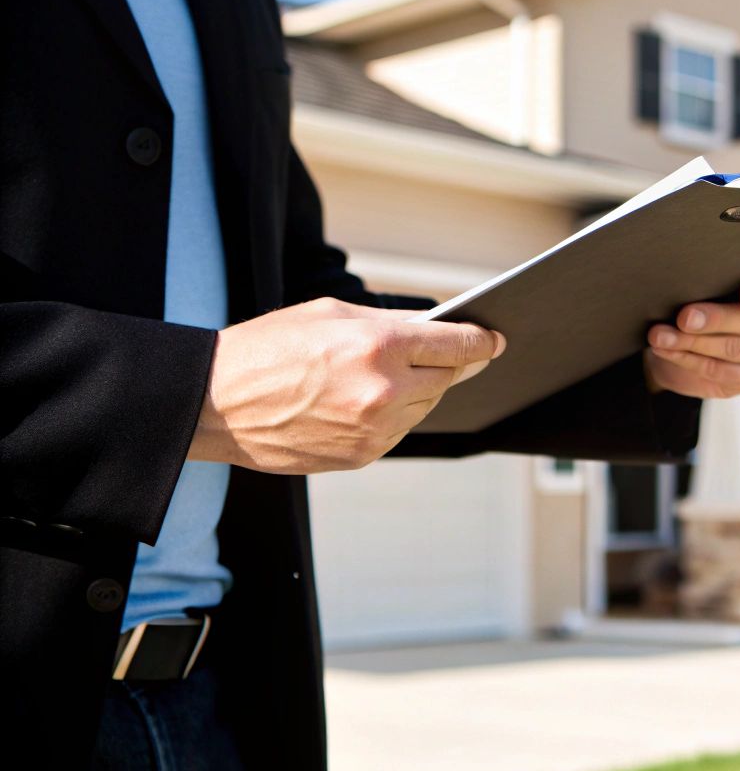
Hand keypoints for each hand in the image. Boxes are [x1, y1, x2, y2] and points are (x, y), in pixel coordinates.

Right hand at [188, 297, 504, 473]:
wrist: (214, 403)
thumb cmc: (267, 349)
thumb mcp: (331, 314)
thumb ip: (392, 322)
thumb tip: (437, 327)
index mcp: (379, 347)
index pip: (457, 346)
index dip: (481, 341)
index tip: (494, 340)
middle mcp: (384, 391)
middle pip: (447, 378)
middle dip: (449, 364)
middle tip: (447, 354)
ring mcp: (375, 429)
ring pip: (426, 406)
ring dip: (419, 390)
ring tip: (389, 375)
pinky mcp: (363, 456)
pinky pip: (400, 431)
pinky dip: (395, 415)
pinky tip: (367, 400)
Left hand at [644, 277, 739, 398]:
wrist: (685, 349)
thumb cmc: (702, 308)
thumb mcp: (708, 292)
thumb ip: (710, 287)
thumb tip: (685, 283)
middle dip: (716, 319)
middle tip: (685, 317)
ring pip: (733, 349)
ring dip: (692, 342)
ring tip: (661, 336)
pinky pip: (717, 371)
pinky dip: (687, 359)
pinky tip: (665, 349)